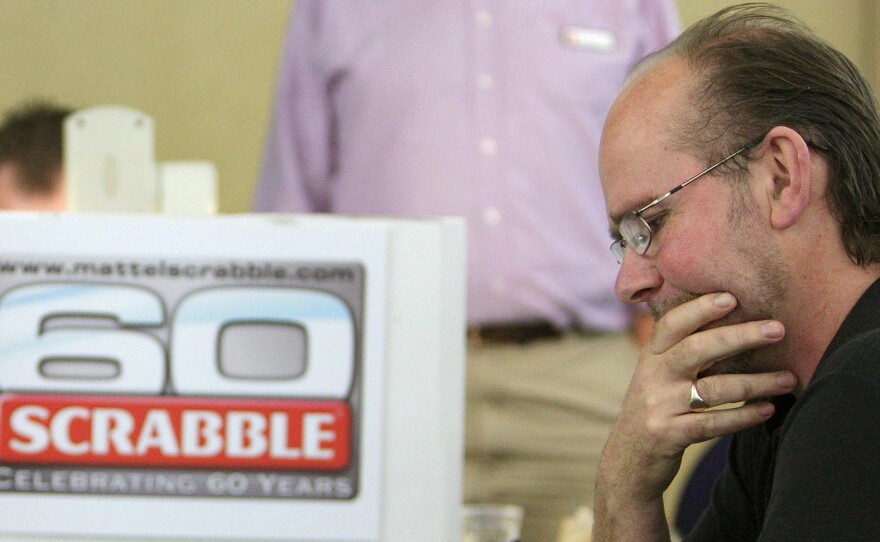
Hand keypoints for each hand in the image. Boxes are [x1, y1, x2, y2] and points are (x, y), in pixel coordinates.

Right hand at [592, 292, 796, 540]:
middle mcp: (653, 376)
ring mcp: (660, 405)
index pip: (672, 324)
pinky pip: (715, 422)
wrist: (627, 460)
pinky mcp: (670, 434)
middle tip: (778, 329)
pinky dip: (745, 416)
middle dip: (740, 336)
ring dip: (757, 382)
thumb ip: (680, 352)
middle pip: (698, 348)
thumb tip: (730, 323)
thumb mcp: (656, 376)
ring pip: (715, 388)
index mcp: (650, 356)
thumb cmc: (654, 410)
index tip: (732, 298)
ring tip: (788, 378)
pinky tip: (768, 410)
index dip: (700, 308)